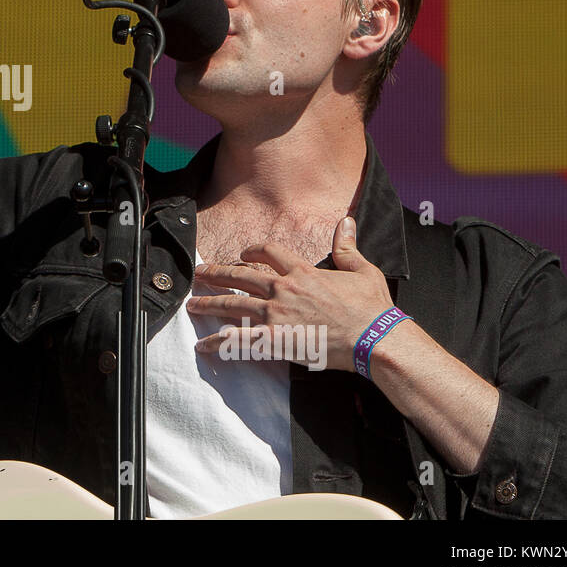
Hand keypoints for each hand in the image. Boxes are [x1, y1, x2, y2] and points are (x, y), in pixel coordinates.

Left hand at [187, 216, 396, 371]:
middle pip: (240, 276)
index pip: (268, 252)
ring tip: (192, 304)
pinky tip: (203, 344)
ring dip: (209, 303)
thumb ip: (347, 246)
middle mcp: (284, 289)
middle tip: (199, 274)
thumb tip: (346, 221)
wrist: (373, 339)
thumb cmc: (371, 308)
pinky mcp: (275, 340)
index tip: (242, 253)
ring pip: (232, 304)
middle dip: (216, 273)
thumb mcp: (363, 270)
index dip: (252, 250)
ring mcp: (276, 315)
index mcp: (303, 272)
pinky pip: (238, 340)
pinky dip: (218, 342)